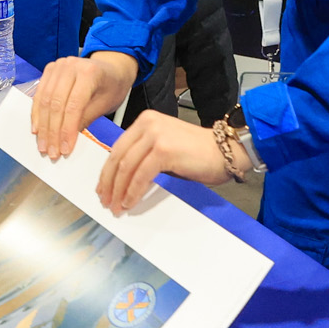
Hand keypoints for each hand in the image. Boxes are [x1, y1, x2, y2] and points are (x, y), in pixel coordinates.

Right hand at [31, 52, 135, 159]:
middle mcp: (71, 65)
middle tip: (52, 151)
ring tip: (43, 145)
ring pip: (44, 100)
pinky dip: (38, 114)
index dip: (67, 130)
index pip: (73, 106)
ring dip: (42, 126)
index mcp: (89, 72)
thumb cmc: (111, 87)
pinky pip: (39, 94)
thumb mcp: (104, 106)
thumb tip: (65, 142)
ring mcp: (58, 66)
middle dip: (52, 131)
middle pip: (56, 103)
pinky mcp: (49, 70)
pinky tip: (37, 129)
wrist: (111, 68)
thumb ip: (84, 121)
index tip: (65, 149)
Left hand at [96, 111, 229, 213]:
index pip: (118, 148)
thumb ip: (144, 156)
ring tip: (116, 206)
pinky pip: (140, 176)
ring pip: (126, 168)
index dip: (108, 171)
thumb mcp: (165, 147)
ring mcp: (155, 135)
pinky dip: (133, 192)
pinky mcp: (163, 150)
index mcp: (145, 121)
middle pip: (118, 157)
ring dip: (119, 191)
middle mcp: (147, 124)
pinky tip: (130, 202)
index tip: (103, 188)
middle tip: (106, 201)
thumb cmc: (199, 153)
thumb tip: (122, 179)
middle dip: (109, 183)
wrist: (225, 151)